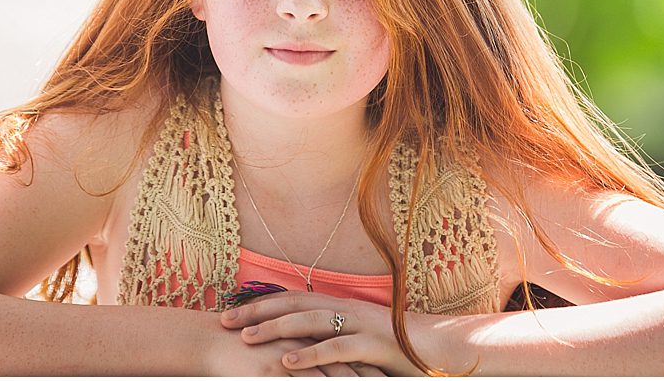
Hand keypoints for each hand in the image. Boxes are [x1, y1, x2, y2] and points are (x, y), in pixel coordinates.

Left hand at [218, 291, 449, 375]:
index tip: (230, 311)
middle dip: (256, 312)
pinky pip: (336, 348)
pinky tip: (287, 364)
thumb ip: (329, 336)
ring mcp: (359, 324)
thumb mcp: (356, 338)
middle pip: (293, 303)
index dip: (261, 303)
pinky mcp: (373, 345)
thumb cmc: (395, 348)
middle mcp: (346, 308)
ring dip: (275, 329)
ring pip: (310, 321)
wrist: (440, 348)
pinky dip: (310, 355)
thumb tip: (295, 343)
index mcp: (340, 305)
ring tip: (245, 338)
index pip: (292, 298)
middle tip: (223, 320)